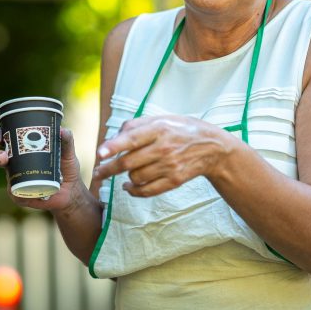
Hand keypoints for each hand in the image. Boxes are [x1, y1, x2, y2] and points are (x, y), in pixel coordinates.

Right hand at [0, 126, 82, 211]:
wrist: (70, 192)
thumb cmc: (66, 168)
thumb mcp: (68, 154)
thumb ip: (66, 141)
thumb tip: (63, 130)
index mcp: (22, 147)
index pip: (5, 138)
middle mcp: (15, 162)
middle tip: (3, 157)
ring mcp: (15, 178)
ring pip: (3, 176)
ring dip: (2, 173)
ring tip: (9, 168)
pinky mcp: (20, 194)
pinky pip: (14, 194)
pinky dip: (17, 193)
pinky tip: (25, 193)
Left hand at [92, 115, 234, 197]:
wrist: (212, 148)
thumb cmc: (181, 130)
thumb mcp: (161, 119)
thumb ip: (136, 125)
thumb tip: (113, 137)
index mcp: (159, 129)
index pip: (132, 139)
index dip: (114, 146)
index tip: (100, 153)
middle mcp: (164, 148)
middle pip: (128, 163)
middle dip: (108, 169)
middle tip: (98, 172)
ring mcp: (170, 166)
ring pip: (135, 177)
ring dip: (125, 176)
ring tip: (123, 172)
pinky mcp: (175, 181)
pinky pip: (148, 190)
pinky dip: (134, 191)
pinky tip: (128, 186)